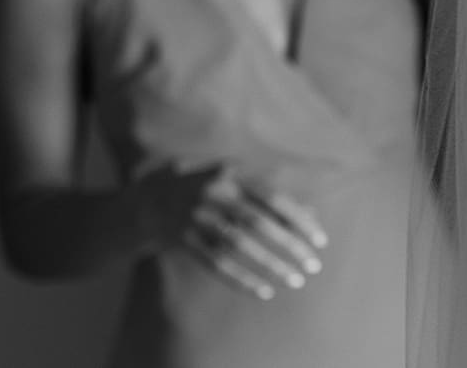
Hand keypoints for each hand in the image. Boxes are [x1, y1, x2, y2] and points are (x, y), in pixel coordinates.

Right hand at [136, 163, 327, 300]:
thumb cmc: (205, 187)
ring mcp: (195, 217)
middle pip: (258, 224)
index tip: (321, 241)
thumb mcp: (235, 180)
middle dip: (290, 246)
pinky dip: (241, 279)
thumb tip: (311, 214)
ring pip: (238, 246)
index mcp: (232, 174)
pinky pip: (216, 263)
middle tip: (313, 266)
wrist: (145, 200)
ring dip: (270, 266)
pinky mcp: (182, 239)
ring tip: (295, 280)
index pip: (274, 198)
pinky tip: (263, 291)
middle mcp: (213, 193)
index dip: (299, 220)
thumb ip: (270, 195)